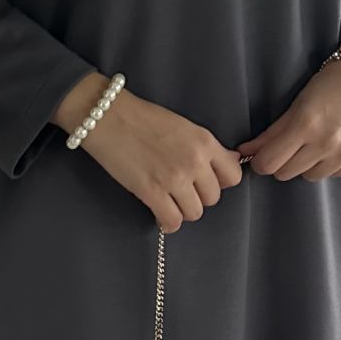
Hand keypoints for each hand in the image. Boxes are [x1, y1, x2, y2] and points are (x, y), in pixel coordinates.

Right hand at [54, 74, 243, 232]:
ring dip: (182, 210)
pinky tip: (160, 213)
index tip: (205, 181)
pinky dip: (168, 222)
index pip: (233, 176)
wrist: (107, 116)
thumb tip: (229, 162)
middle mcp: (194, 161)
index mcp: (205, 142)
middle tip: (181, 190)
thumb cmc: (143, 118)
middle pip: (213, 198)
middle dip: (198, 197)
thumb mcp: (184, 126)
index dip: (220, 182)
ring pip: (194, 213)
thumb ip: (206, 148)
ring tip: (169, 201)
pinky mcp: (152, 192)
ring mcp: (174, 178)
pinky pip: (172, 221)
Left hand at [236, 52, 340, 180]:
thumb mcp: (296, 105)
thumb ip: (271, 133)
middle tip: (289, 146)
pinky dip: (328, 165)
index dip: (261, 162)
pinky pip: (332, 175)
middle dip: (282, 162)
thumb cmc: (328, 85)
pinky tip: (332, 146)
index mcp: (305, 125)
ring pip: (309, 177)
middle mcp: (326, 142)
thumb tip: (244, 151)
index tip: (262, 156)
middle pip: (286, 174)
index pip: (269, 163)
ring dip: (306, 165)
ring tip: (314, 143)